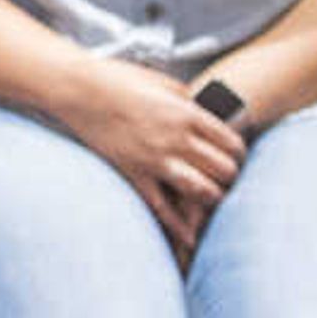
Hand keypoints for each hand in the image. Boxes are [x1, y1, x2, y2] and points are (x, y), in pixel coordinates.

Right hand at [55, 63, 248, 261]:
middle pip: (223, 169)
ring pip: (201, 191)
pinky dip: (179, 226)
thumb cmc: (118, 80)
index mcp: (185, 113)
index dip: (239, 153)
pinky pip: (162, 207)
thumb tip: (207, 117)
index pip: (231, 142)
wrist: (77, 89)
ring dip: (214, 198)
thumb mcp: (162, 82)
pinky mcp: (133, 174)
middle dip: (231, 176)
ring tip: (214, 198)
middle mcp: (175, 139)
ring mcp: (153, 159)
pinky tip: (191, 237)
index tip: (237, 157)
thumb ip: (189, 102)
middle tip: (228, 179)